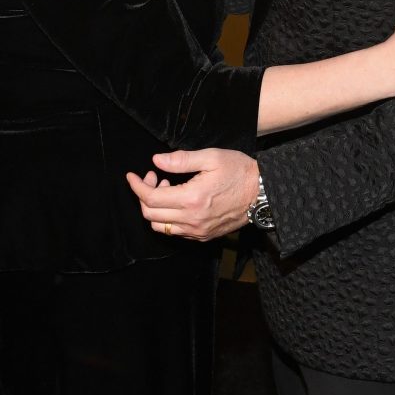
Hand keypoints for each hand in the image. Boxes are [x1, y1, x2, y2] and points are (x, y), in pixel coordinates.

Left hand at [126, 148, 259, 240]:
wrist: (263, 193)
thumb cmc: (239, 171)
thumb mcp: (211, 157)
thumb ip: (181, 160)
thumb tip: (157, 161)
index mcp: (192, 199)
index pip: (151, 198)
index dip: (137, 186)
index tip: (132, 176)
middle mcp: (192, 220)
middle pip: (151, 215)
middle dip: (144, 195)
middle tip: (153, 177)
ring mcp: (198, 231)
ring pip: (160, 227)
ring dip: (155, 208)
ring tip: (166, 188)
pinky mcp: (204, 236)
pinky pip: (175, 232)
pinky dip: (167, 218)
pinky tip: (177, 201)